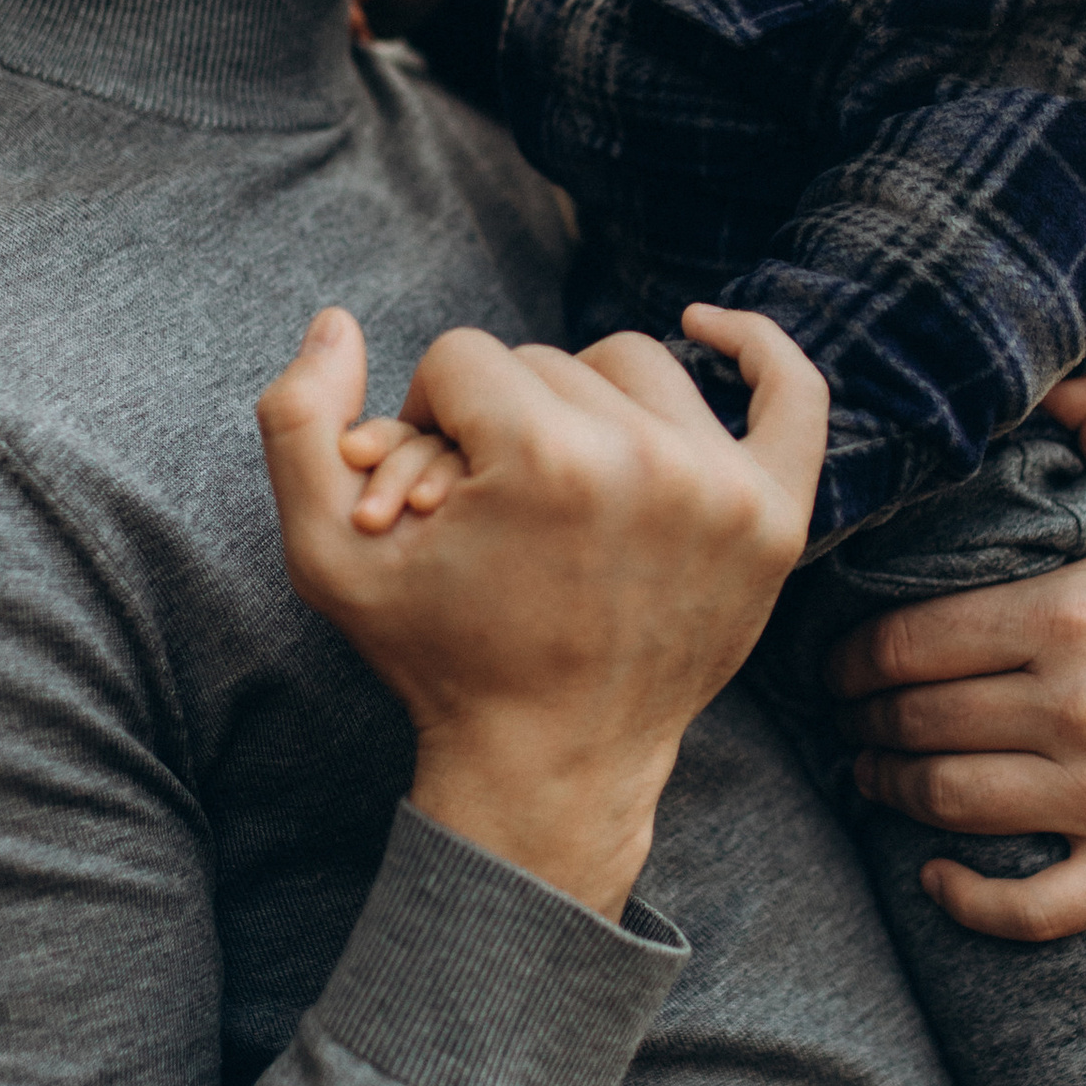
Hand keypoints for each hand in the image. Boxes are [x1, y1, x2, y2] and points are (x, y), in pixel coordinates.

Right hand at [257, 303, 826, 918]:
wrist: (549, 765)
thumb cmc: (438, 658)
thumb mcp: (325, 557)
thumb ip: (295, 425)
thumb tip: (336, 319)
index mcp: (547, 460)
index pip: (462, 360)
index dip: (424, 419)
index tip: (429, 498)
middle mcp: (649, 460)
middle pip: (543, 359)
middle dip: (498, 420)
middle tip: (487, 508)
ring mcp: (725, 488)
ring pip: (633, 363)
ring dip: (582, 401)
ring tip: (554, 477)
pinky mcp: (773, 517)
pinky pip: (790, 394)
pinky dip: (754, 349)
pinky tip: (707, 327)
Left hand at [825, 374, 1085, 939]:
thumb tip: (1051, 368)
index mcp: (1073, 617)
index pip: (912, 645)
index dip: (852, 660)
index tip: (833, 665)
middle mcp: (1085, 710)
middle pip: (918, 724)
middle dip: (862, 722)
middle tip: (843, 719)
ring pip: (950, 803)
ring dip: (890, 791)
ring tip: (872, 773)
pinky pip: (1033, 905)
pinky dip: (970, 900)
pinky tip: (935, 878)